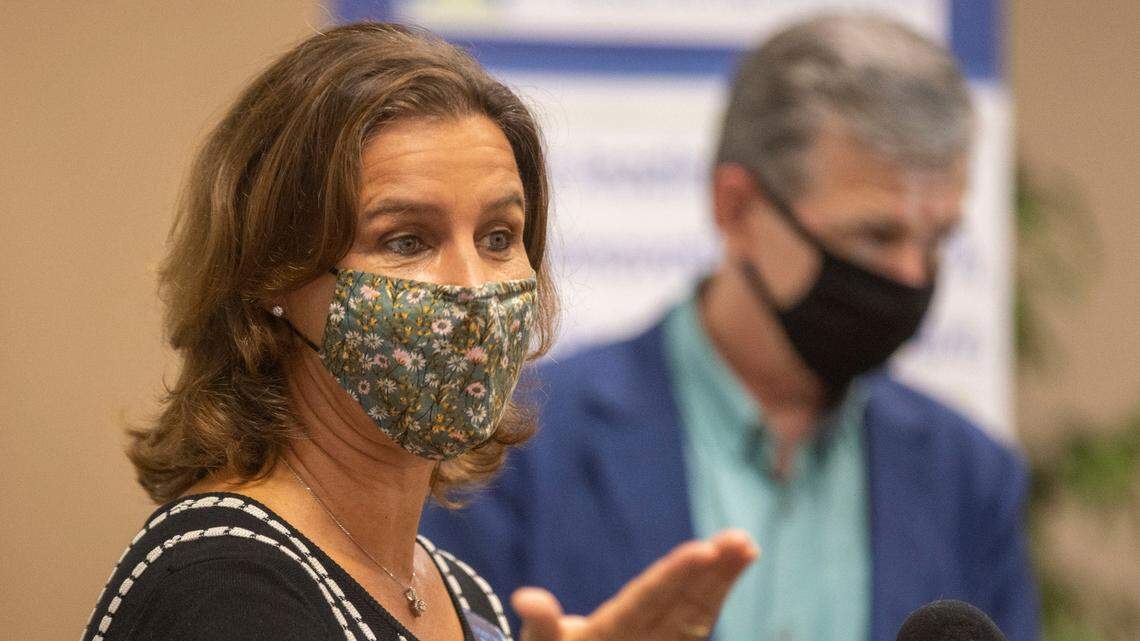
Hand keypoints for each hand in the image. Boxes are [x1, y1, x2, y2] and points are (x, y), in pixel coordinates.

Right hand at [512, 529, 757, 640]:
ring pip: (699, 610)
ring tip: (747, 545)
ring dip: (724, 577)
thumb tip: (526, 599)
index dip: (676, 575)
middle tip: (741, 541)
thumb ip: (540, 623)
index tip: (704, 551)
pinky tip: (736, 561)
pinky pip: (700, 616)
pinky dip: (719, 587)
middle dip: (713, 573)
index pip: (648, 599)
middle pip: (683, 604)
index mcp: (610, 634)